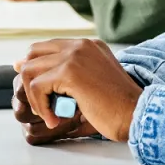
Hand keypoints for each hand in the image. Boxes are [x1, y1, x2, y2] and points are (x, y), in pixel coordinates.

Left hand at [15, 38, 143, 141]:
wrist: (136, 113)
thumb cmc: (117, 106)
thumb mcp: (95, 81)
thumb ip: (72, 74)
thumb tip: (42, 78)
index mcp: (89, 45)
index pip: (48, 47)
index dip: (34, 66)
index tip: (31, 85)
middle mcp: (81, 45)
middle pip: (33, 53)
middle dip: (29, 79)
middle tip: (40, 103)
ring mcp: (75, 56)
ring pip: (30, 71)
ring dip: (34, 97)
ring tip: (51, 114)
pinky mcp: (69, 72)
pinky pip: (37, 88)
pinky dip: (42, 107)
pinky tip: (56, 120)